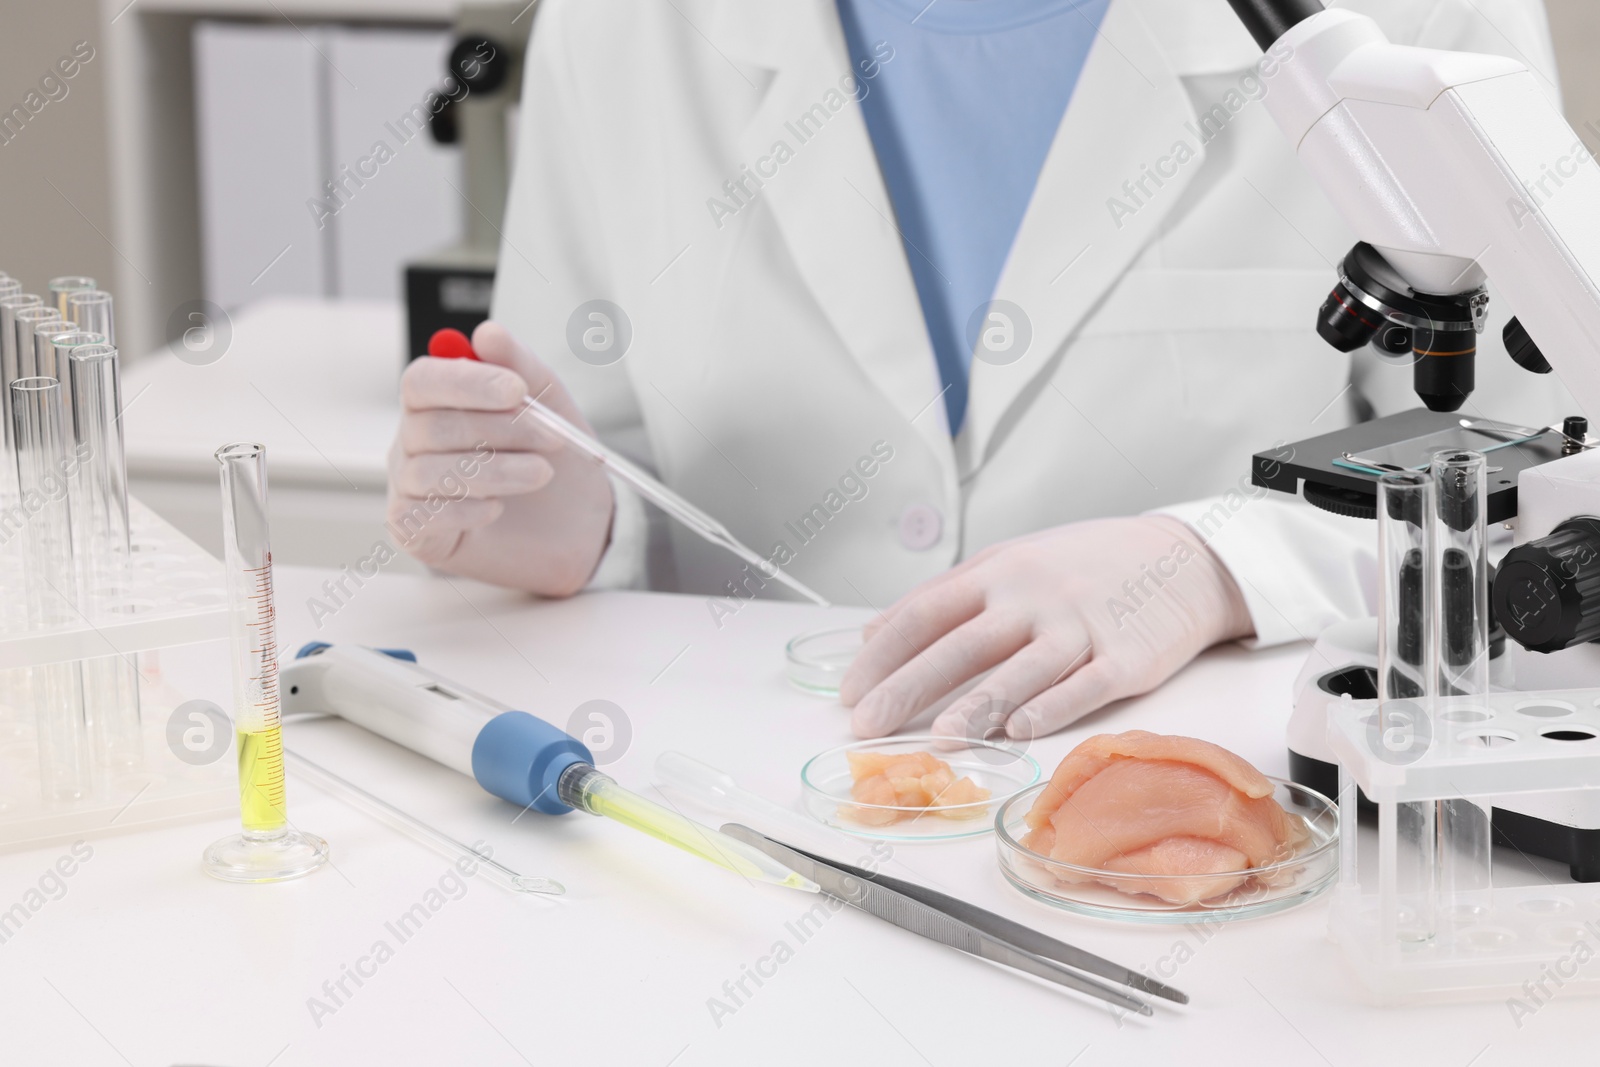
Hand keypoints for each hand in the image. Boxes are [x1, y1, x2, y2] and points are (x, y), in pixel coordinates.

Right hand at [386, 320, 613, 594]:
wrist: (578, 527)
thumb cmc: (554, 459)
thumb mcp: (550, 405)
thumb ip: (520, 366)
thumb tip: (486, 332)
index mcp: (436, 404)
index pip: (423, 381)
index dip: (467, 382)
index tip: (518, 390)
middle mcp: (413, 443)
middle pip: (430, 425)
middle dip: (499, 429)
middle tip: (552, 438)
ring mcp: (410, 488)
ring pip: (429, 471)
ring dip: (494, 470)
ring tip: (540, 473)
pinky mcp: (417, 534)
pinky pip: (422, 515)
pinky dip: (464, 509)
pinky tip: (498, 509)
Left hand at [839, 516, 1254, 739]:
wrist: (1180, 560)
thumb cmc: (1082, 567)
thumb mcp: (1009, 562)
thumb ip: (944, 597)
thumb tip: (874, 633)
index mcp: (997, 571)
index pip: (924, 613)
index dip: (883, 655)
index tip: (850, 692)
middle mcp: (1033, 596)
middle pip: (961, 645)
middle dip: (909, 687)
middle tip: (869, 725)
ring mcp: (1080, 626)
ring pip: (1020, 671)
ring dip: (977, 707)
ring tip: (939, 741)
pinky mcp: (1126, 658)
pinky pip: (1083, 687)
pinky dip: (1050, 710)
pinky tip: (1020, 732)